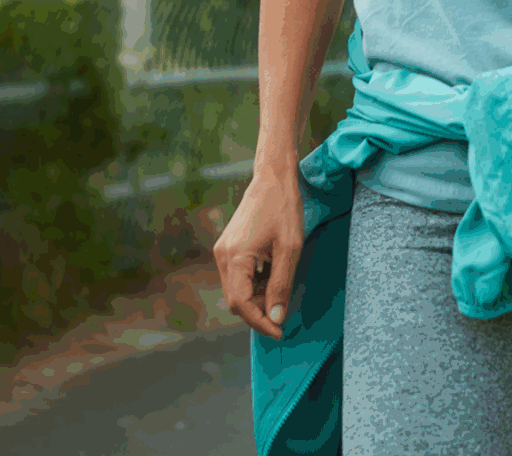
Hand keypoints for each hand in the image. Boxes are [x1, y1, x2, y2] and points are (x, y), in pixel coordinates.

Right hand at [212, 168, 304, 339]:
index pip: (240, 304)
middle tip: (284, 310)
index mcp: (234, 257)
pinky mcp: (228, 247)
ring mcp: (223, 251)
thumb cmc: (284, 210)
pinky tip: (272, 276)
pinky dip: (254, 285)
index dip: (260, 322)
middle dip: (259, 312)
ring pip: (236, 290)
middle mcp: (222, 256)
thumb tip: (276, 318)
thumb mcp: (290, 250)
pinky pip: (237, 277)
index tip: (281, 332)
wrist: (272, 179)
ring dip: (257, 299)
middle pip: (235, 300)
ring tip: (280, 290)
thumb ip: (281, 286)